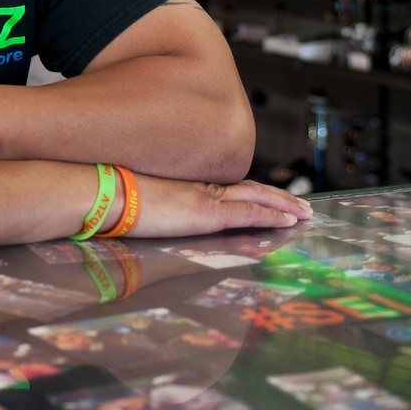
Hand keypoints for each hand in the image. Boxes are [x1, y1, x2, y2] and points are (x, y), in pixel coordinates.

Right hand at [129, 176, 309, 237]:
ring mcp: (205, 199)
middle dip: (280, 197)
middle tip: (303, 205)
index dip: (256, 193)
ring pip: (257, 198)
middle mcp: (201, 188)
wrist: (105, 194)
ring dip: (285, 205)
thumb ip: (157, 211)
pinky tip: (288, 221)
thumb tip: (155, 221)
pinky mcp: (206, 213)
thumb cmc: (113, 201)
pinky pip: (248, 214)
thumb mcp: (140, 206)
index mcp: (187, 187)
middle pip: (251, 189)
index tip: (273, 198)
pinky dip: (271, 216)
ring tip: (305, 213)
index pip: (230, 188)